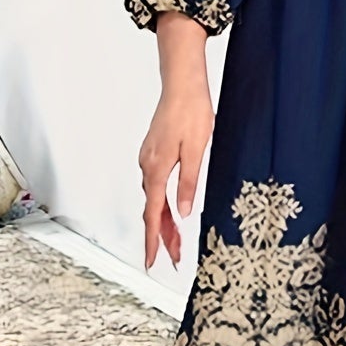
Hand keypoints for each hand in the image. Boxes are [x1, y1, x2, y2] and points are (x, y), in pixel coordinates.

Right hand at [140, 19, 212, 267]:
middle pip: (152, 210)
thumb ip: (189, 183)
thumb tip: (183, 213)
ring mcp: (149, 159)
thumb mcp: (197, 151)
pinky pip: (156, 185)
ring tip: (175, 241)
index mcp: (157, 169)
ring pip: (154, 198)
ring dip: (163, 221)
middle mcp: (148, 166)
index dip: (153, 240)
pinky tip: (170, 208)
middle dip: (161, 237)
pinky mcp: (155, 152)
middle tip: (173, 258)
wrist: (182, 84)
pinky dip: (162, 202)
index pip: (153, 214)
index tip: (152, 261)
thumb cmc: (191, 112)